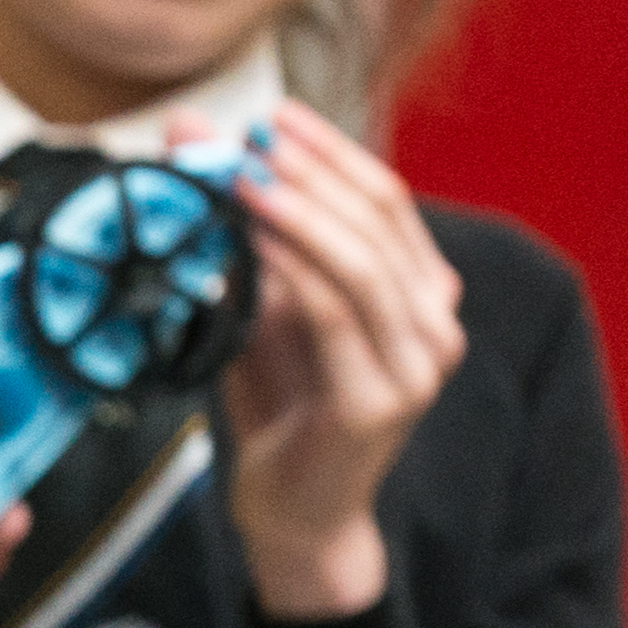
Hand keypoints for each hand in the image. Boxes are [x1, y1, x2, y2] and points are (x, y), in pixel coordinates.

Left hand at [217, 102, 460, 620]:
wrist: (296, 512)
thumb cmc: (281, 406)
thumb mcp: (263, 310)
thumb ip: (243, 237)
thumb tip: (193, 145)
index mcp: (420, 292)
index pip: (387, 201)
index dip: (330, 152)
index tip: (270, 116)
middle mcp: (434, 323)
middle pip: (380, 220)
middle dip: (308, 171)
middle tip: (247, 137)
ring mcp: (416, 365)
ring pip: (363, 263)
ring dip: (298, 212)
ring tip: (240, 178)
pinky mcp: (379, 402)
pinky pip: (334, 318)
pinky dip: (291, 273)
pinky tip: (250, 245)